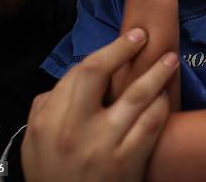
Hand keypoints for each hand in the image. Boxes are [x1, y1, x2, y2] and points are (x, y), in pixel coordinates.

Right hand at [21, 29, 178, 181]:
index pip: (78, 74)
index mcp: (48, 121)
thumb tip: (65, 81)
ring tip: (170, 61)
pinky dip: (161, 106)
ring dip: (156, 74)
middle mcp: (73, 130)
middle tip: (144, 37)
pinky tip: (166, 97)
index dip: (106, 52)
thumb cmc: (53, 175)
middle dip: (123, 50)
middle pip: (97, 74)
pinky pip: (150, 125)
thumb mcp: (35, 143)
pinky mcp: (127, 163)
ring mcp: (102, 146)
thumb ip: (45, 109)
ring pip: (134, 97)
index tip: (126, 39)